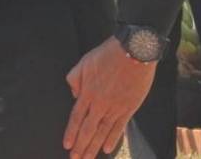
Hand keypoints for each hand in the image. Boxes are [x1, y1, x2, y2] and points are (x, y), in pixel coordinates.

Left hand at [64, 38, 155, 158]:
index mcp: (88, 92)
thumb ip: (75, 79)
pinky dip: (112, 139)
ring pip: (102, 131)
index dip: (71, 132)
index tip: (67, 145)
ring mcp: (115, 107)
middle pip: (88, 129)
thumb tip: (74, 95)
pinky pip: (119, 127)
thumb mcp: (84, 62)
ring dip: (94, 147)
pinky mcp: (129, 108)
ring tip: (87, 158)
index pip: (76, 117)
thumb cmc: (108, 54)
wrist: (133, 52)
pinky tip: (107, 149)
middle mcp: (100, 103)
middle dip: (81, 146)